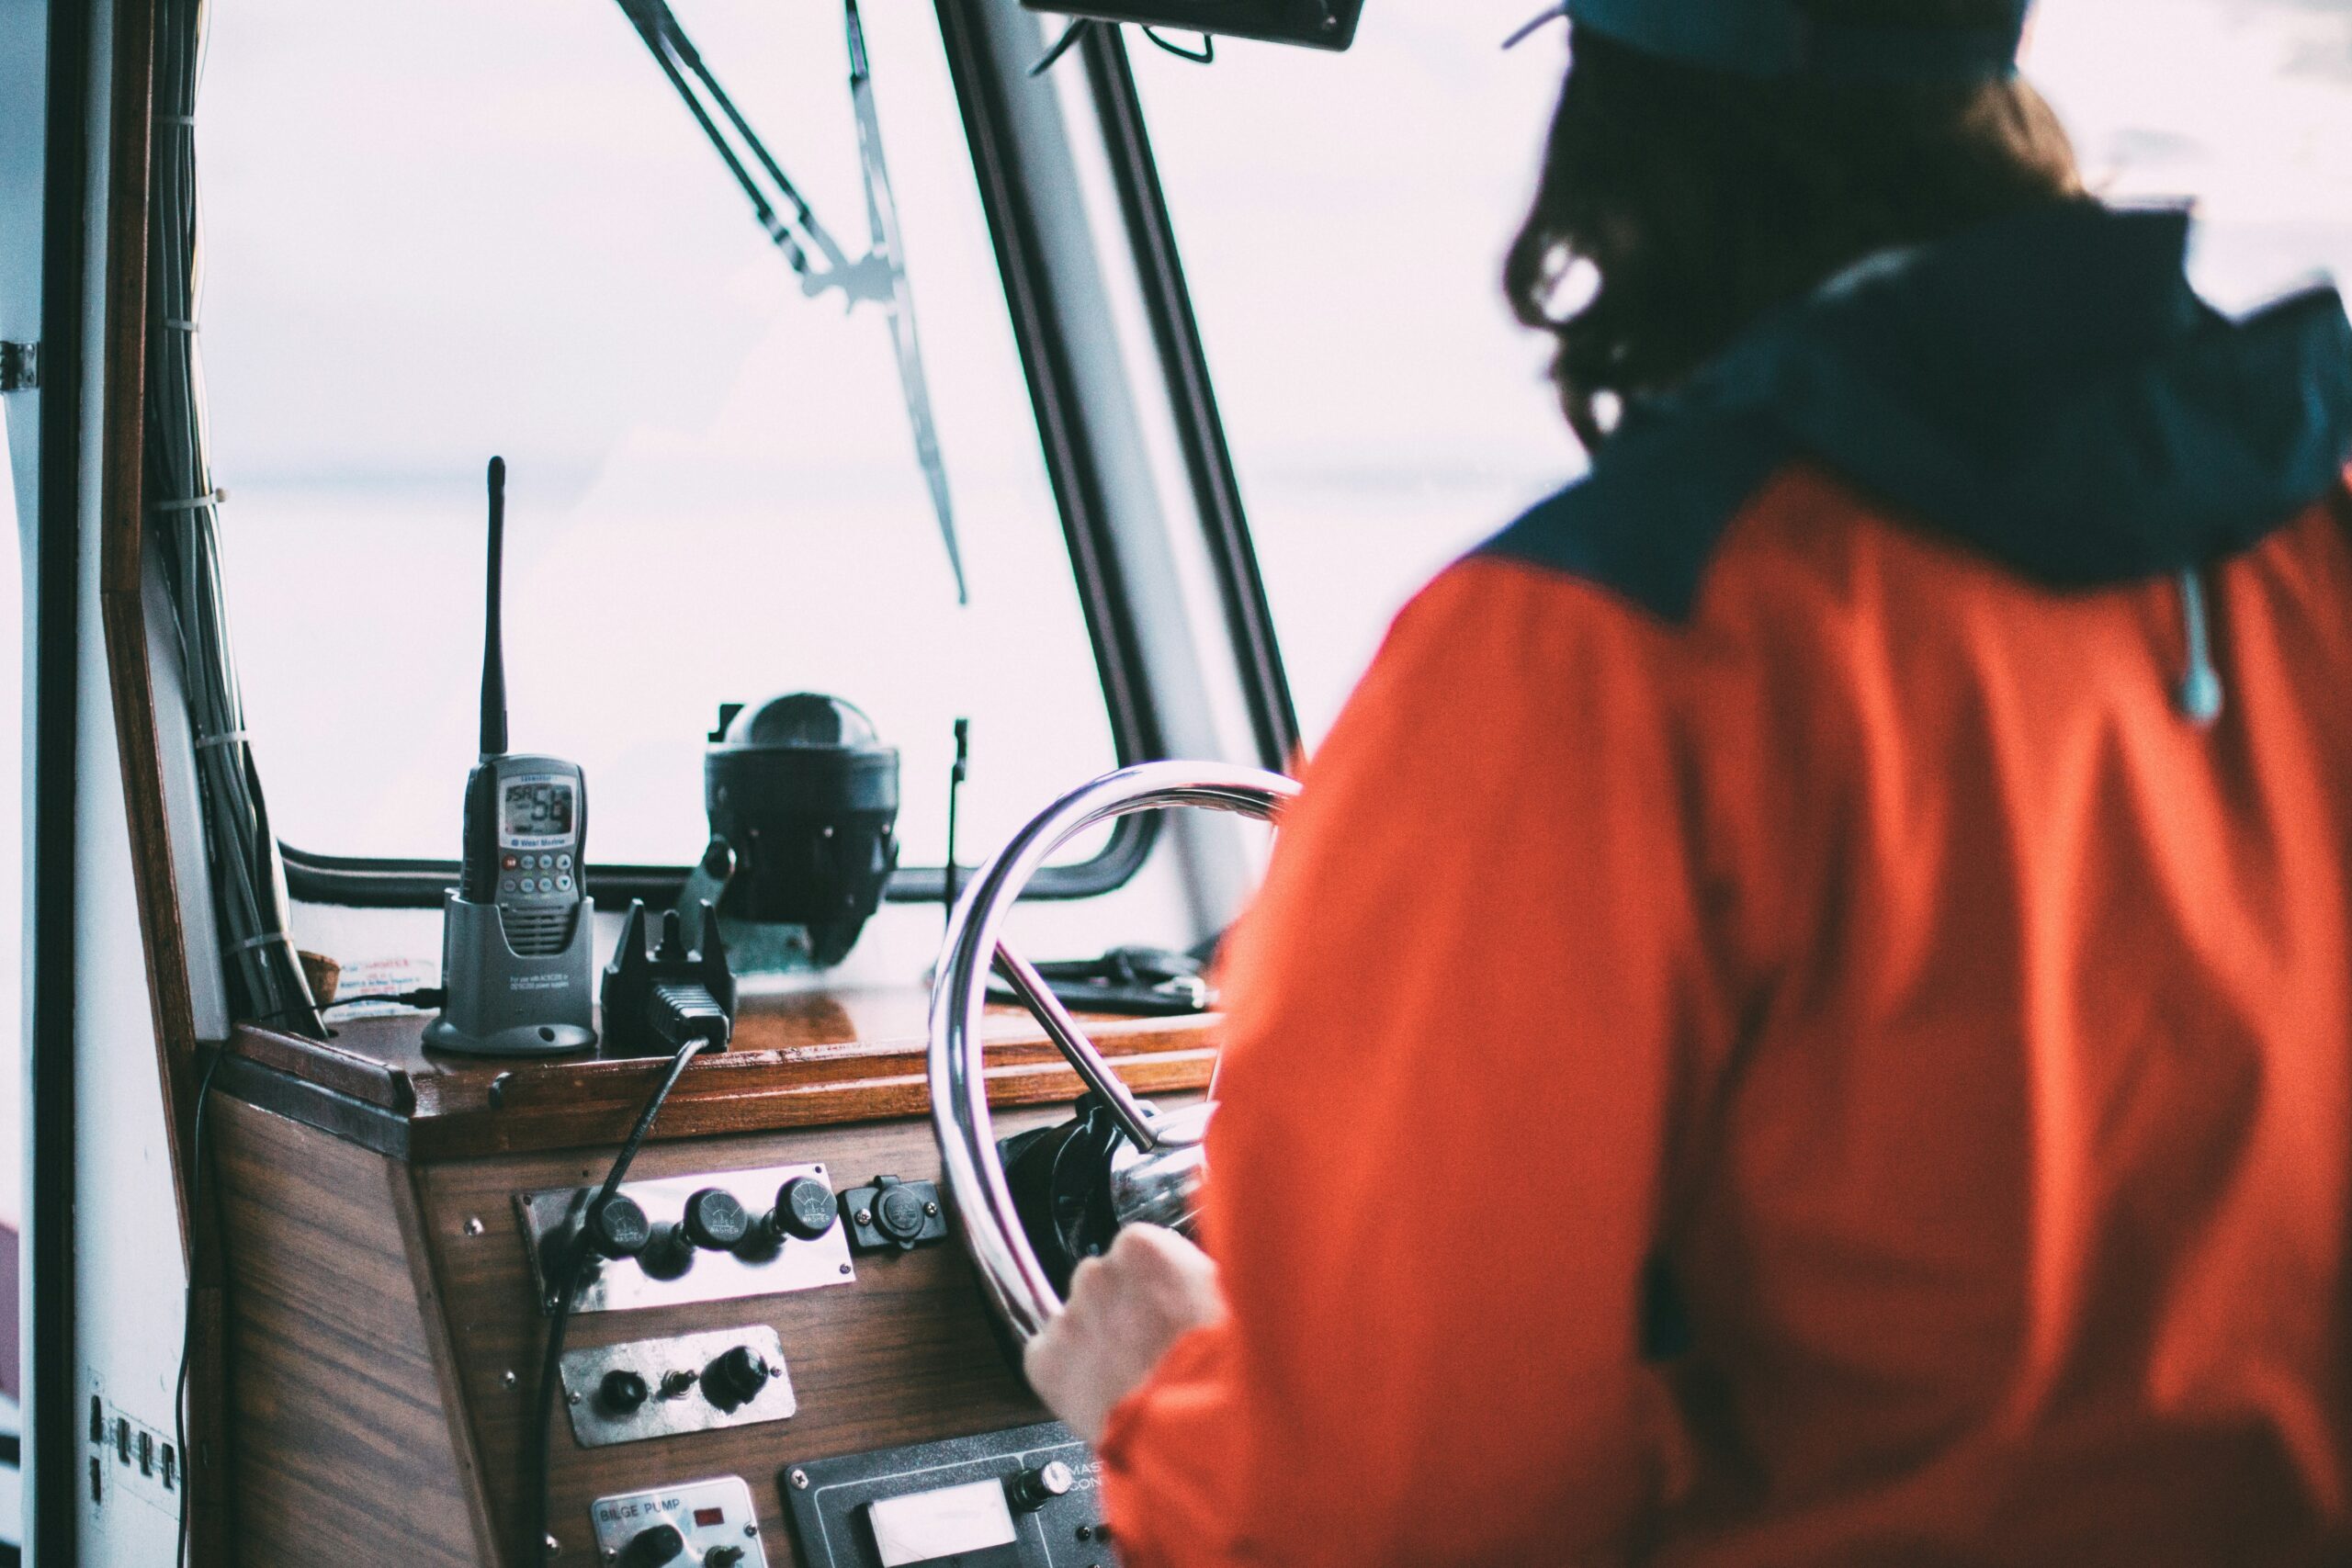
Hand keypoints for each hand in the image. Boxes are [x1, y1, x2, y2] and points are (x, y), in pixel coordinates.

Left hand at [1025, 1225, 1224, 1444]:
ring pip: (1075, 1318)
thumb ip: (1196, 1275)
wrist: (1191, 1438)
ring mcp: (1067, 1319)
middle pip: (1102, 1280)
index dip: (1154, 1283)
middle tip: (1149, 1345)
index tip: (1165, 1305)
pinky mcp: (1045, 1362)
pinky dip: (1066, 1371)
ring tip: (1129, 1375)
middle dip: (1121, 1308)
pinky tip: (1099, 1390)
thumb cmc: (1219, 1373)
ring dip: (1095, 1339)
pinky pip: (1047, 1355)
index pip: (1136, 1248)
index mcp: (1144, 1250)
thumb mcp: (1231, 1301)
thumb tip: (1192, 1275)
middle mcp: (1098, 1276)